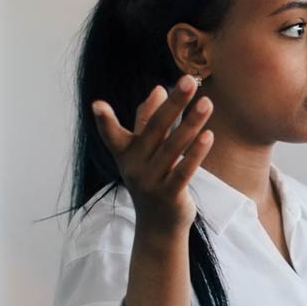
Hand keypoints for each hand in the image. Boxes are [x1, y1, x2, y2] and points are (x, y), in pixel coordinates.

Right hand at [91, 75, 213, 231]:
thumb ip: (147, 120)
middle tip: (189, 80)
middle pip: (155, 130)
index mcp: (125, 153)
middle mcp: (134, 166)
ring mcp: (151, 182)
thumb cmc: (151, 179)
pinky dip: (196, 153)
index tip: (97, 105)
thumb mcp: (144, 151)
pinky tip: (208, 135)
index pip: (113, 134)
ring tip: (207, 103)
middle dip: (173, 104)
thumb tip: (158, 88)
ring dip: (191, 124)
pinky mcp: (169, 195)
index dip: (104, 121)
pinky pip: (184, 170)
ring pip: (173, 148)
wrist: (158, 225)